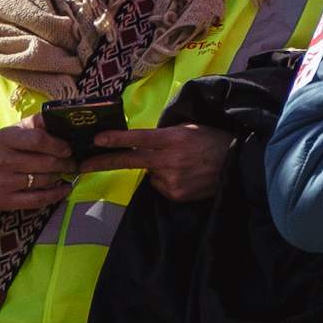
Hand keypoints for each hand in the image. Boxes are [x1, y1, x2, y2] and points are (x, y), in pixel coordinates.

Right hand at [0, 120, 71, 213]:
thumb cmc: (5, 151)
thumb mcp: (16, 131)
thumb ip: (38, 123)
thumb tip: (63, 118)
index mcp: (5, 138)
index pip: (37, 140)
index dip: (58, 145)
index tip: (69, 148)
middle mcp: (1, 160)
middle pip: (45, 162)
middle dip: (66, 163)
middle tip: (74, 162)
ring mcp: (1, 182)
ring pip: (44, 180)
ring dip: (61, 176)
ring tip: (66, 172)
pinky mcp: (4, 201)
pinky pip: (38, 200)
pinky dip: (56, 194)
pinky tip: (65, 188)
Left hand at [89, 125, 234, 203]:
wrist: (240, 163)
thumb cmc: (214, 140)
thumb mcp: (191, 128)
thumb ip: (166, 136)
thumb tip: (143, 144)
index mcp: (173, 139)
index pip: (138, 139)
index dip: (116, 140)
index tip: (96, 140)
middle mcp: (168, 160)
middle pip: (129, 161)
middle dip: (104, 162)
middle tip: (83, 164)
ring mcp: (171, 180)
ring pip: (151, 175)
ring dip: (159, 170)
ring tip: (184, 164)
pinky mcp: (176, 195)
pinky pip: (162, 187)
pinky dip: (169, 181)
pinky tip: (187, 176)